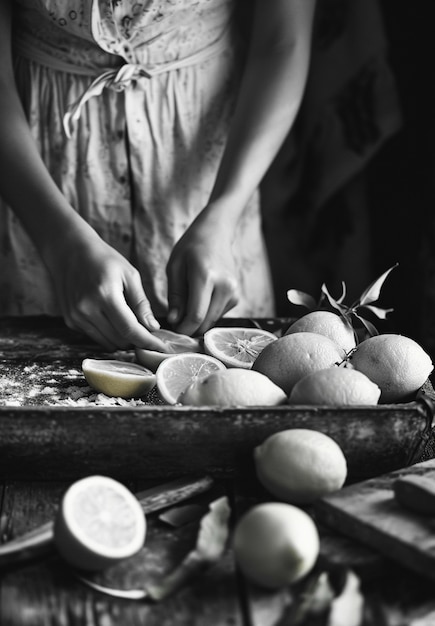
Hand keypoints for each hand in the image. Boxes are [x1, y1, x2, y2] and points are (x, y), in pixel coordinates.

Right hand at [47, 231, 166, 351]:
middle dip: (137, 339)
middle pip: (120, 340)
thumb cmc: (104, 259)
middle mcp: (87, 309)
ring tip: (130, 323)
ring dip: (123, 339)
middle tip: (147, 329)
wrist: (69, 251)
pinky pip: (96, 337)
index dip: (148, 342)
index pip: (130, 329)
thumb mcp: (129, 275)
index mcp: (105, 294)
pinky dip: (108, 334)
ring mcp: (76, 316)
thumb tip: (153, 327)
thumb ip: (141, 303)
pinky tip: (111, 318)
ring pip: (108, 343)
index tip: (161, 347)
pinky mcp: (71, 321)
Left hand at [166, 209, 238, 335]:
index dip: (183, 329)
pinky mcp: (236, 296)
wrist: (216, 233)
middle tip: (175, 323)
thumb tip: (175, 321)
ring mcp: (234, 292)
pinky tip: (199, 299)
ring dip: (198, 321)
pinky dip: (206, 314)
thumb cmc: (191, 247)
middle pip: (206, 322)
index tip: (171, 331)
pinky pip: (218, 314)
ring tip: (185, 306)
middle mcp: (225, 286)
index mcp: (206, 276)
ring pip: (212, 321)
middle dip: (189, 328)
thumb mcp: (175, 267)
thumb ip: (175, 296)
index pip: (196, 315)